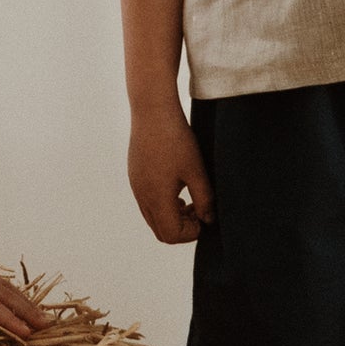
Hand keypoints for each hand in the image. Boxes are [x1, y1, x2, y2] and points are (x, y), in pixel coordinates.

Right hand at [128, 105, 212, 242]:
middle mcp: (142, 196)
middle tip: (199, 211)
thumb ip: (205, 199)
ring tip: (190, 200)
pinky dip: (162, 204)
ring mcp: (136, 185)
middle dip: (181, 228)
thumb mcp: (197, 170)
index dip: (191, 233)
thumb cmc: (177, 139)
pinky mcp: (135, 175)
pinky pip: (147, 201)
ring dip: (172, 216)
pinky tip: (176, 186)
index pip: (171, 235)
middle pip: (160, 230)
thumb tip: (209, 219)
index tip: (204, 216)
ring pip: (152, 217)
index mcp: (157, 198)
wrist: (152, 110)